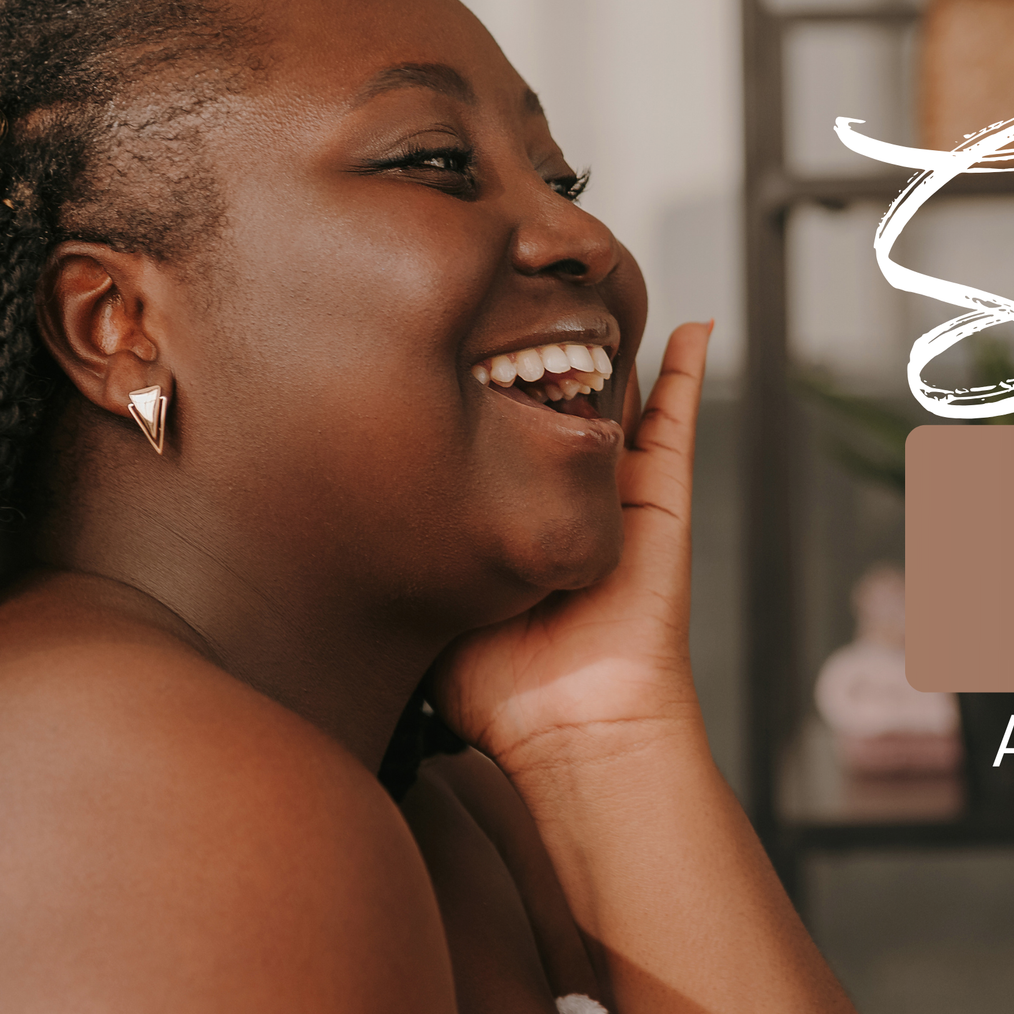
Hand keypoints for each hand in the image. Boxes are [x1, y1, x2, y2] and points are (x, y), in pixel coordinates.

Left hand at [430, 324, 712, 772]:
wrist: (574, 730)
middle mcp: (567, 493)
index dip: (476, 374)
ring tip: (586, 283)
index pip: (498, 423)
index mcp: (512, 509)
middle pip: (554, 395)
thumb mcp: (422, 595)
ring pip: (615, 394)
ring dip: (604, 340)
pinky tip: (697, 325)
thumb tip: (316, 515)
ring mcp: (618, 492)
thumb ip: (394, 551)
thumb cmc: (496, 689)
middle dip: (534, 340)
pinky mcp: (661, 500)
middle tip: (502, 284)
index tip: (436, 323)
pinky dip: (693, 370)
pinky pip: (681, 422)